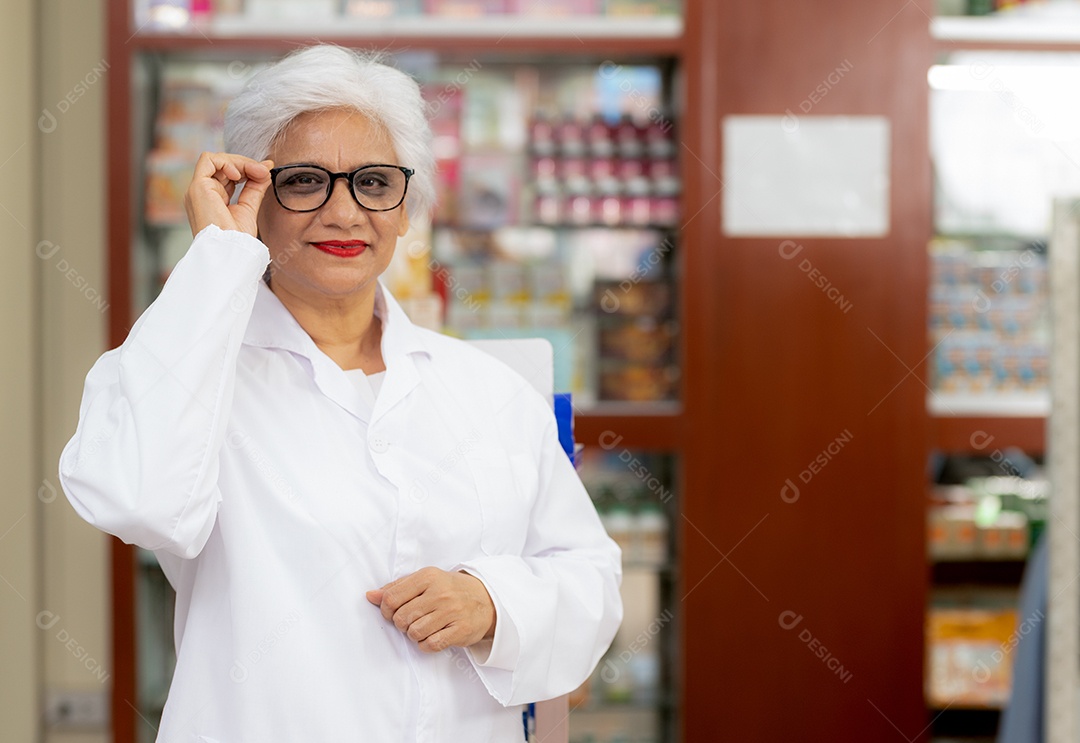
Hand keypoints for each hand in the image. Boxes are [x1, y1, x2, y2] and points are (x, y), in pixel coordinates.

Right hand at [183, 152, 273, 237]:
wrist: (230, 252)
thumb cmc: (237, 239)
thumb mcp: (249, 207)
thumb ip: (255, 187)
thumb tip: (266, 168)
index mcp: (212, 199)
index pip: (228, 175)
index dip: (247, 170)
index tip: (266, 172)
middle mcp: (202, 193)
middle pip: (222, 166)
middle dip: (246, 164)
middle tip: (264, 171)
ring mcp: (198, 190)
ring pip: (216, 160)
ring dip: (240, 162)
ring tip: (256, 172)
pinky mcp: (198, 187)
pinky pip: (208, 160)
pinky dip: (226, 162)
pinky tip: (239, 174)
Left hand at [366, 567, 495, 652]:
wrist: (487, 600)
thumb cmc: (450, 590)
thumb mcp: (426, 581)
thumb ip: (397, 588)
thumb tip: (370, 596)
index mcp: (428, 576)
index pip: (391, 598)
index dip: (386, 610)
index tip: (393, 613)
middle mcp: (439, 593)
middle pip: (401, 618)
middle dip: (402, 624)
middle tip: (412, 620)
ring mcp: (451, 612)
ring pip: (414, 632)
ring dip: (415, 634)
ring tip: (424, 627)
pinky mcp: (459, 630)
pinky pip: (430, 644)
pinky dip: (426, 644)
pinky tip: (433, 636)